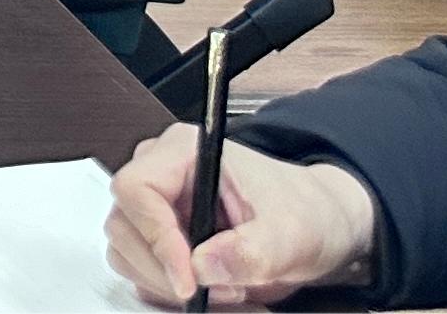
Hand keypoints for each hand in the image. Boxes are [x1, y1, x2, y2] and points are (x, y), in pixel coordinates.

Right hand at [105, 128, 380, 308]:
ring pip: (127, 254)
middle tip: (221, 289)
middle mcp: (162, 175)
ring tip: (229, 291)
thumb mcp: (292, 232)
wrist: (321, 227)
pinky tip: (217, 293)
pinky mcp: (161, 239)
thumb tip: (202, 265)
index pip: (136, 189)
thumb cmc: (307, 211)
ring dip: (171, 286)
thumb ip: (251, 249)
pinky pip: (144, 274)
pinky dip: (174, 294)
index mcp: (184, 153)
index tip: (188, 278)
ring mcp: (158, 208)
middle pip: (125, 226)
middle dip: (168, 270)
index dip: (155, 236)